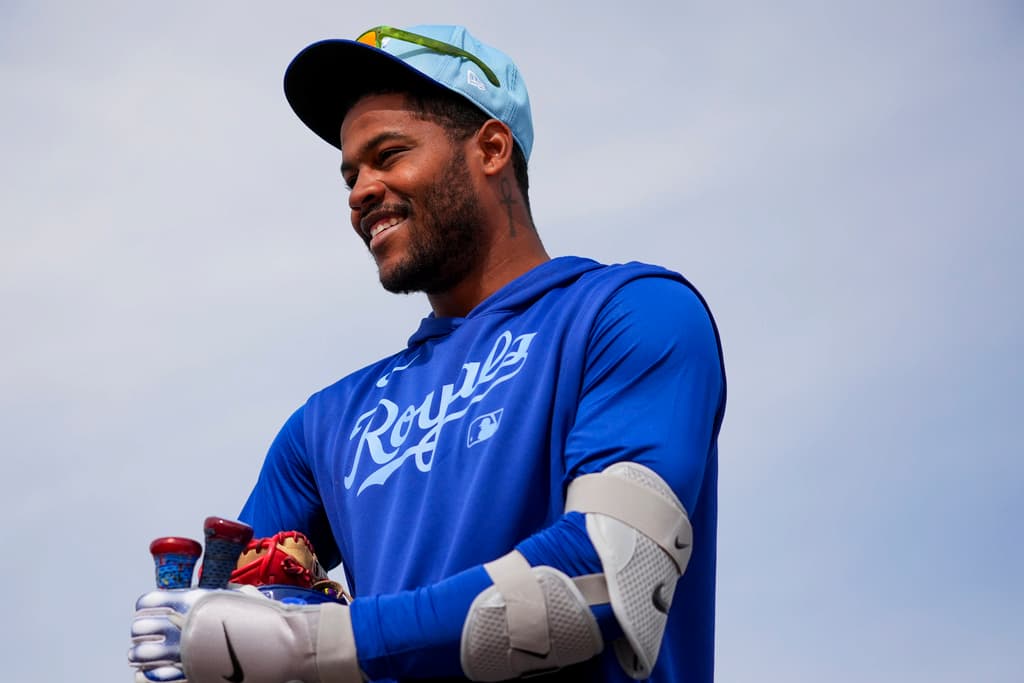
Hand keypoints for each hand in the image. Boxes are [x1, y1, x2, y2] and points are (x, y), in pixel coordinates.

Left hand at [128, 588, 362, 682]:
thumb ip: (226, 595)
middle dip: (141, 632)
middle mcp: (186, 625)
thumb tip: (227, 590)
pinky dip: (151, 677)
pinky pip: (158, 679)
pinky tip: (151, 674)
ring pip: (144, 655)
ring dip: (141, 655)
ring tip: (142, 657)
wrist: (286, 643)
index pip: (151, 601)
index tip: (146, 611)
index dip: (146, 607)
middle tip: (144, 637)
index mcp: (196, 601)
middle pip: (143, 628)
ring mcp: (187, 653)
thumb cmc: (269, 618)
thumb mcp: (244, 596)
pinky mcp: (193, 675)